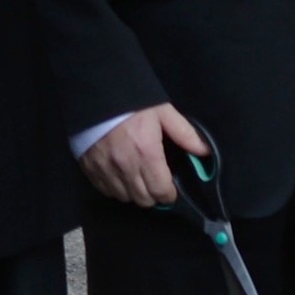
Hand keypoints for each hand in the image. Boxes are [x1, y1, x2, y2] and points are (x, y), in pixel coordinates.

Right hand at [83, 102, 209, 209]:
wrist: (96, 94)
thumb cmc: (133, 103)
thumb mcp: (163, 112)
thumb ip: (184, 134)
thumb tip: (205, 151)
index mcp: (147, 153)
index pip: (161, 191)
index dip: (169, 194)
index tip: (170, 189)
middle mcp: (126, 166)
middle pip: (144, 199)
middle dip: (153, 195)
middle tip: (156, 184)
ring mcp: (105, 169)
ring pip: (125, 198)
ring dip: (134, 193)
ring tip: (138, 180)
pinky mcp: (90, 168)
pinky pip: (106, 191)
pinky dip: (115, 189)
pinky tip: (120, 177)